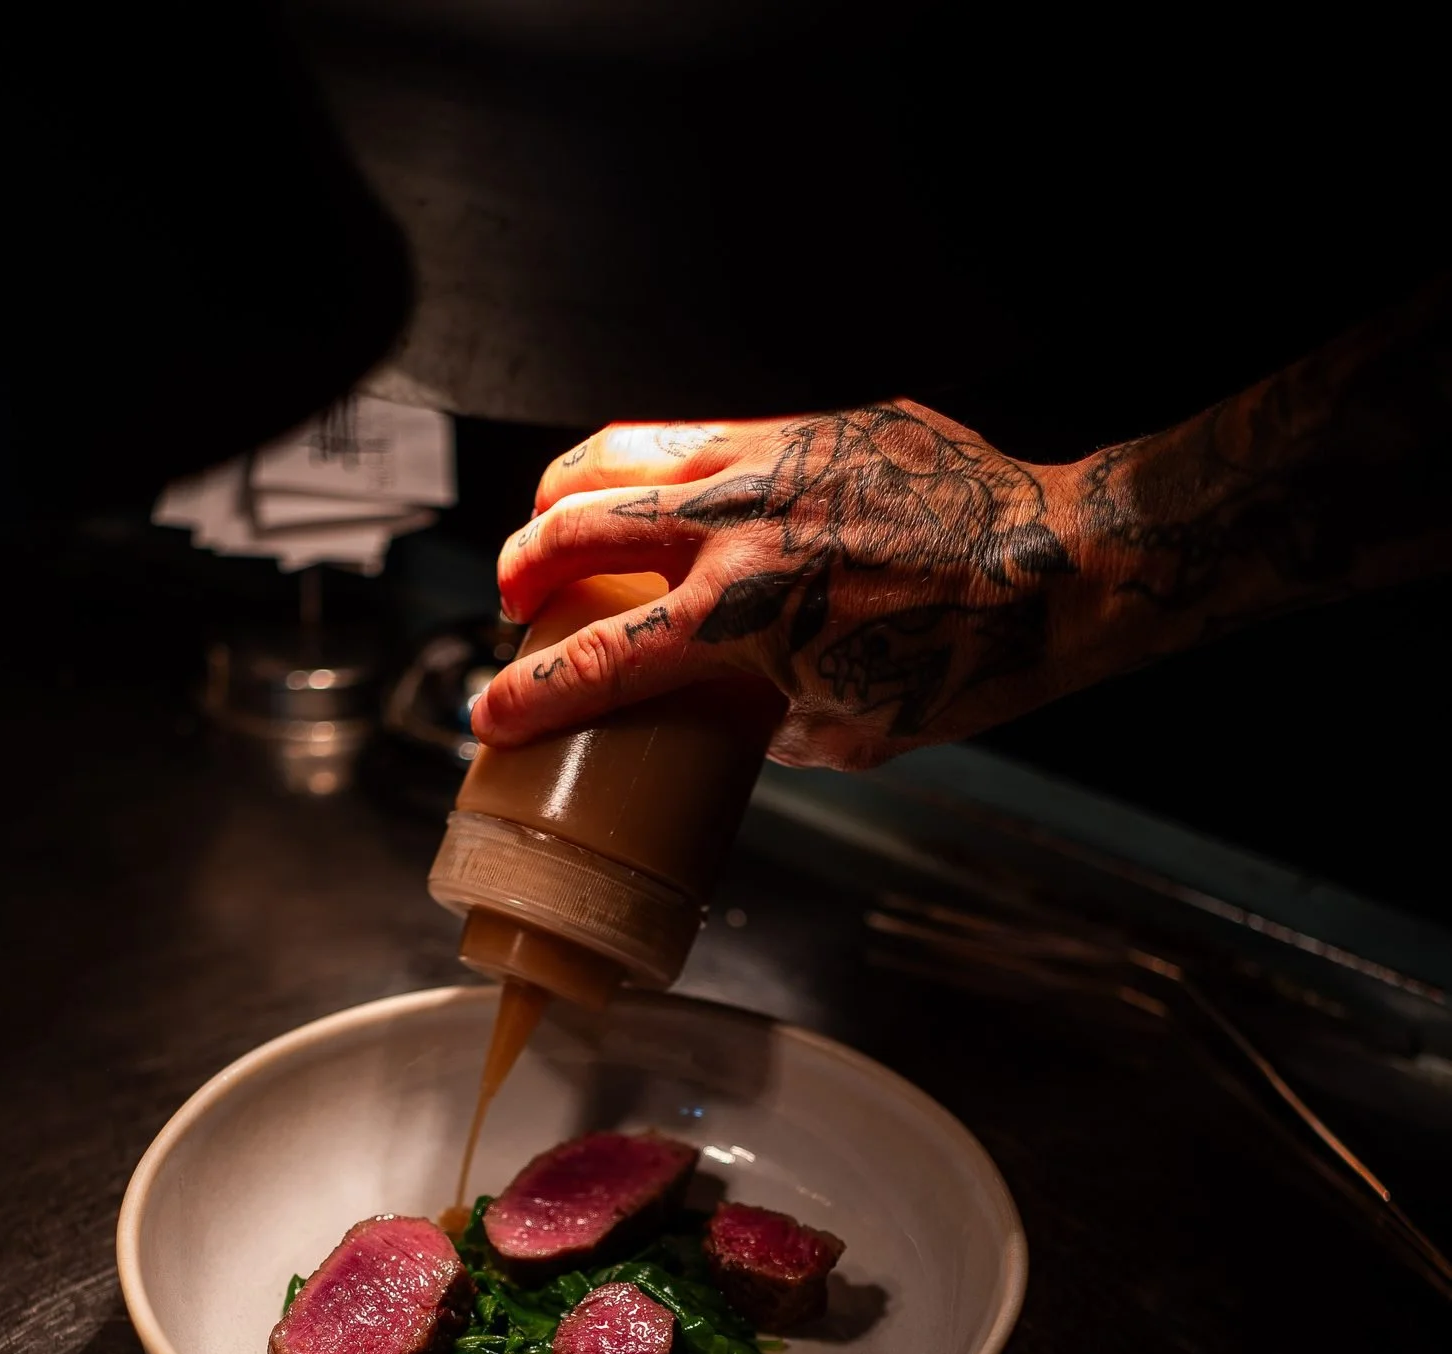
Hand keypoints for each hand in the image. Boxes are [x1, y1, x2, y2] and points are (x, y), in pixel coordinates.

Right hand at [471, 407, 1122, 770]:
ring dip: (566, 496)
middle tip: (517, 603)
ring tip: (560, 529)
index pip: (596, 662)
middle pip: (572, 529)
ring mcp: (765, 462)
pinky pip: (695, 434)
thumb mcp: (850, 733)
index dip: (527, 697)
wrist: (1057, 571)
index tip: (488, 718)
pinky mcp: (804, 427)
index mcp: (740, 623)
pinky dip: (655, 468)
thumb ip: (768, 726)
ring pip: (615, 451)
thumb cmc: (966, 664)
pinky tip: (665, 498)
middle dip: (522, 571)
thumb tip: (731, 722)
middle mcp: (735, 529)